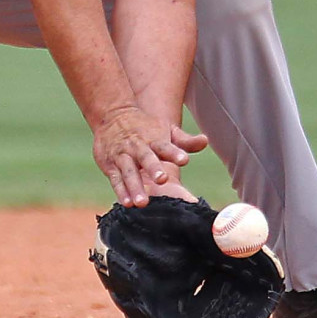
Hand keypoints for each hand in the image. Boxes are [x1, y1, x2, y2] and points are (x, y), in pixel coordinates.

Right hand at [92, 106, 207, 206]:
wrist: (112, 115)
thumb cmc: (145, 127)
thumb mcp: (165, 129)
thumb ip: (185, 141)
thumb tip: (205, 141)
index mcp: (154, 139)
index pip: (165, 146)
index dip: (174, 153)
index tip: (184, 160)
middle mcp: (138, 147)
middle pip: (146, 158)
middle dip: (153, 168)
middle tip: (162, 179)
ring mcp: (123, 156)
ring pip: (129, 172)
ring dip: (135, 187)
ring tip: (142, 203)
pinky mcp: (110, 165)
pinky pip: (116, 179)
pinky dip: (121, 191)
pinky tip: (127, 202)